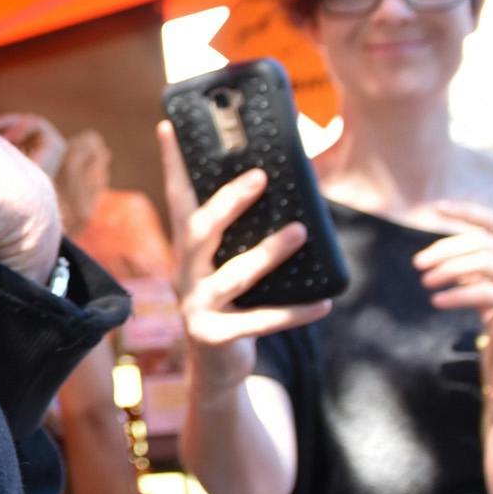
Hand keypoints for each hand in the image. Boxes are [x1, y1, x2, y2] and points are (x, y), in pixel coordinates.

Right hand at [158, 121, 329, 395]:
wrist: (216, 369)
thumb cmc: (233, 305)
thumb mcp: (230, 266)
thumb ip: (243, 237)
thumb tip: (292, 200)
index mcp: (188, 251)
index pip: (178, 199)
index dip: (172, 163)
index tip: (169, 124)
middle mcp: (185, 273)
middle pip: (198, 231)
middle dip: (228, 202)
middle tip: (262, 177)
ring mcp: (197, 306)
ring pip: (231, 275)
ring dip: (267, 253)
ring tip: (300, 232)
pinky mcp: (215, 337)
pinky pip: (258, 322)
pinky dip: (293, 313)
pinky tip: (323, 304)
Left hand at [411, 199, 492, 318]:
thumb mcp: (489, 279)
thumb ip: (472, 261)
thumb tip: (434, 255)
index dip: (466, 211)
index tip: (436, 207)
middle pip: (482, 241)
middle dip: (445, 249)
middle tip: (419, 263)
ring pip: (483, 262)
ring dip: (448, 269)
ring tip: (426, 281)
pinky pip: (483, 292)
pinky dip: (456, 294)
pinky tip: (438, 301)